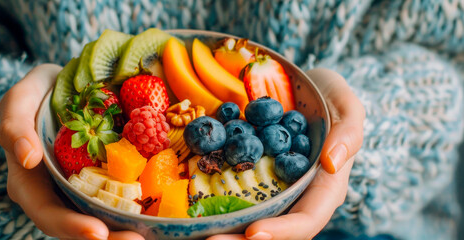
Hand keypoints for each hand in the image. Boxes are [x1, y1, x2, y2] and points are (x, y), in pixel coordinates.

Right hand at [0, 64, 143, 239]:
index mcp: (30, 183)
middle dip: (107, 238)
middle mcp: (56, 194)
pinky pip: (118, 199)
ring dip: (123, 231)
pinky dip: (137, 210)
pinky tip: (159, 214)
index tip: (98, 232)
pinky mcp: (103, 180)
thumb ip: (14, 126)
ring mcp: (81, 189)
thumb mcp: (19, 100)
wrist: (63, 86)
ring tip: (151, 235)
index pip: (47, 214)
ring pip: (101, 219)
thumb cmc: (37, 94)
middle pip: (79, 226)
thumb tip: (27, 158)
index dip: (70, 227)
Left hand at [208, 68, 364, 239]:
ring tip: (195, 231)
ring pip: (250, 217)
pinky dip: (212, 201)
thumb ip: (349, 133)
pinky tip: (190, 203)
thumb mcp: (347, 107)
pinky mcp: (251, 176)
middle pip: (274, 228)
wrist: (301, 87)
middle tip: (211, 239)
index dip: (283, 231)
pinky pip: (232, 192)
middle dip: (242, 239)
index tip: (254, 233)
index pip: (308, 218)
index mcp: (325, 187)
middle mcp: (297, 195)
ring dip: (225, 228)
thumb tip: (333, 164)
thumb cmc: (330, 98)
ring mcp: (272, 188)